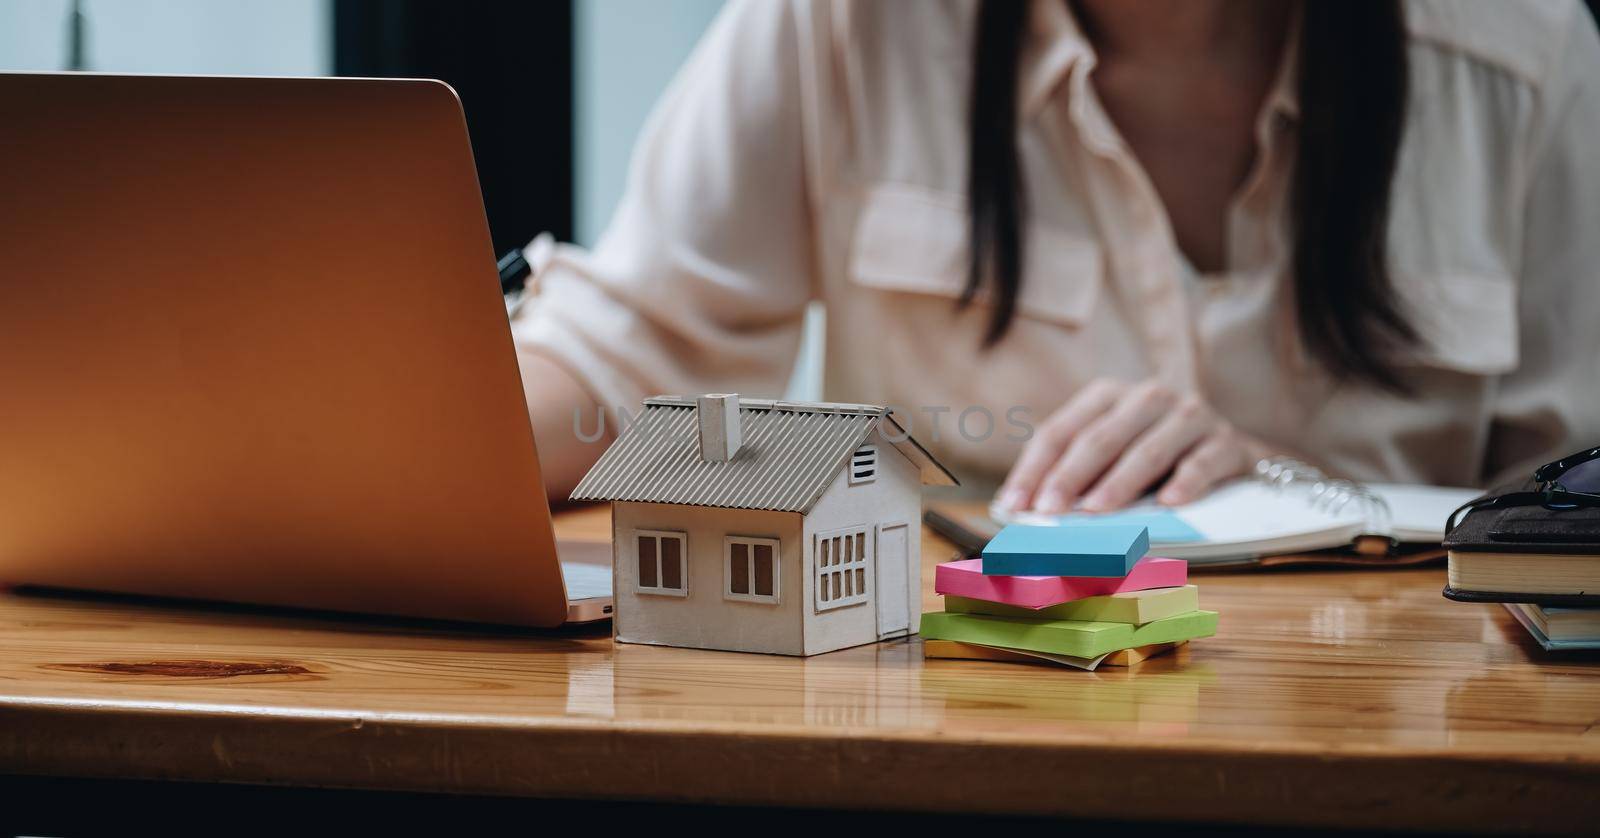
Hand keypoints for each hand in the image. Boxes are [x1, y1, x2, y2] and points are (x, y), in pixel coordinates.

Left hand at [997, 378, 1279, 513]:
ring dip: (1118, 484)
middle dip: (1069, 477)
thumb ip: (1077, 476)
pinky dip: (1185, 483)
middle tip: (1048, 512)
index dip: (1034, 469)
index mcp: (1109, 396)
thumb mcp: (1113, 459)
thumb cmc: (1157, 461)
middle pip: (1100, 438)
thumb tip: (1027, 512)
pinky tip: (1169, 504)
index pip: (1061, 431)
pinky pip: (1202, 463)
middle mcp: (1148, 397)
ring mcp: (1190, 416)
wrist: (1232, 456)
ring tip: (1095, 512)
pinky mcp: (1226, 442)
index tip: (1014, 506)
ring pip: (1148, 450)